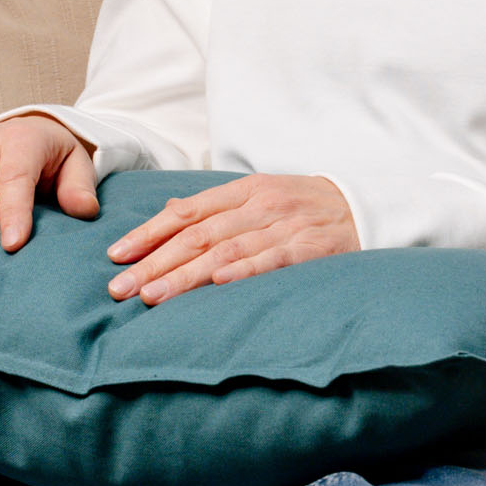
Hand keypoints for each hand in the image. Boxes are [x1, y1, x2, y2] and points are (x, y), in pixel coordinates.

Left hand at [104, 173, 357, 305]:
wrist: (369, 205)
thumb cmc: (305, 206)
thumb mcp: (260, 195)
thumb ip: (217, 207)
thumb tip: (169, 214)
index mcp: (244, 190)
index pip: (186, 211)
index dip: (149, 233)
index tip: (116, 255)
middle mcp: (261, 205)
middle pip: (197, 235)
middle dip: (154, 261)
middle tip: (120, 287)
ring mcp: (287, 226)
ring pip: (227, 250)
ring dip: (186, 275)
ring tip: (152, 295)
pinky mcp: (313, 248)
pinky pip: (274, 260)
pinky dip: (245, 271)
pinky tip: (217, 283)